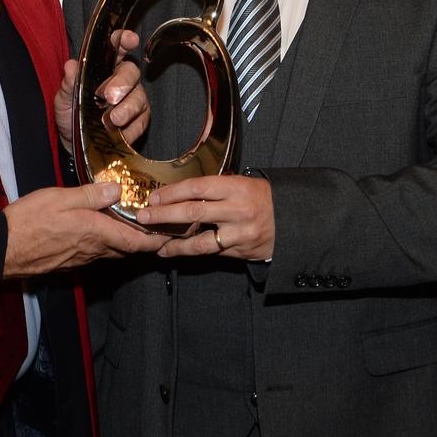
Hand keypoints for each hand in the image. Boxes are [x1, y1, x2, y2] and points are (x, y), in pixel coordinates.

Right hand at [1, 182, 162, 275]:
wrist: (2, 249)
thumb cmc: (28, 222)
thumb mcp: (60, 198)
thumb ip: (91, 195)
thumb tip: (117, 190)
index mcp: (95, 232)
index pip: (135, 242)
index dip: (156, 240)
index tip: (171, 235)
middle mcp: (92, 250)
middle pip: (127, 249)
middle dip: (145, 241)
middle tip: (158, 228)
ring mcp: (81, 259)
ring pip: (112, 252)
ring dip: (125, 242)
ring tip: (134, 227)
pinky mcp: (69, 262)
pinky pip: (95, 255)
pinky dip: (106, 244)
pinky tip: (101, 233)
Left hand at [54, 29, 147, 157]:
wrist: (74, 143)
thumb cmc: (71, 114)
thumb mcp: (63, 98)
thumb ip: (68, 83)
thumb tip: (70, 66)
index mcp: (105, 67)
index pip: (117, 47)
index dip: (124, 40)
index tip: (129, 40)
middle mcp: (122, 80)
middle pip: (131, 72)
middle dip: (122, 83)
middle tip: (109, 97)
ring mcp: (133, 99)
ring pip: (139, 97)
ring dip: (127, 108)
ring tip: (112, 120)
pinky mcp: (139, 120)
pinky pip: (141, 121)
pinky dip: (131, 127)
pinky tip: (120, 133)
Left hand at [137, 174, 274, 260]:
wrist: (293, 220)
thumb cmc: (263, 198)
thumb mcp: (244, 184)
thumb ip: (217, 189)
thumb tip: (181, 192)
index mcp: (237, 188)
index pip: (197, 187)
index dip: (173, 192)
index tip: (154, 196)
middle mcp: (237, 210)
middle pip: (193, 213)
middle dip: (163, 215)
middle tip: (144, 217)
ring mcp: (239, 234)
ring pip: (199, 241)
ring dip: (174, 243)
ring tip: (156, 244)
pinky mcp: (240, 252)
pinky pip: (211, 253)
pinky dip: (190, 253)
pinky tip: (175, 252)